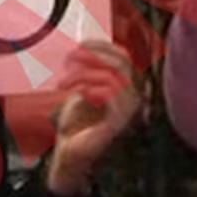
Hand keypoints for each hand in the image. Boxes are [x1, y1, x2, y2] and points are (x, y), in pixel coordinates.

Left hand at [47, 41, 141, 196]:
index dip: (103, 46)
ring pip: (112, 76)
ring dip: (83, 75)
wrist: (70, 153)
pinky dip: (90, 87)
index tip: (81, 44)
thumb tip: (89, 45)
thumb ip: (91, 70)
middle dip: (94, 55)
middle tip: (70, 58)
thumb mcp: (83, 88)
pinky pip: (110, 93)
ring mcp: (129, 110)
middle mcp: (133, 97)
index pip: (125, 57)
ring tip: (63, 84)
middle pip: (122, 62)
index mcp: (127, 87)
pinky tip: (75, 93)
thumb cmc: (77, 123)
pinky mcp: (119, 122)